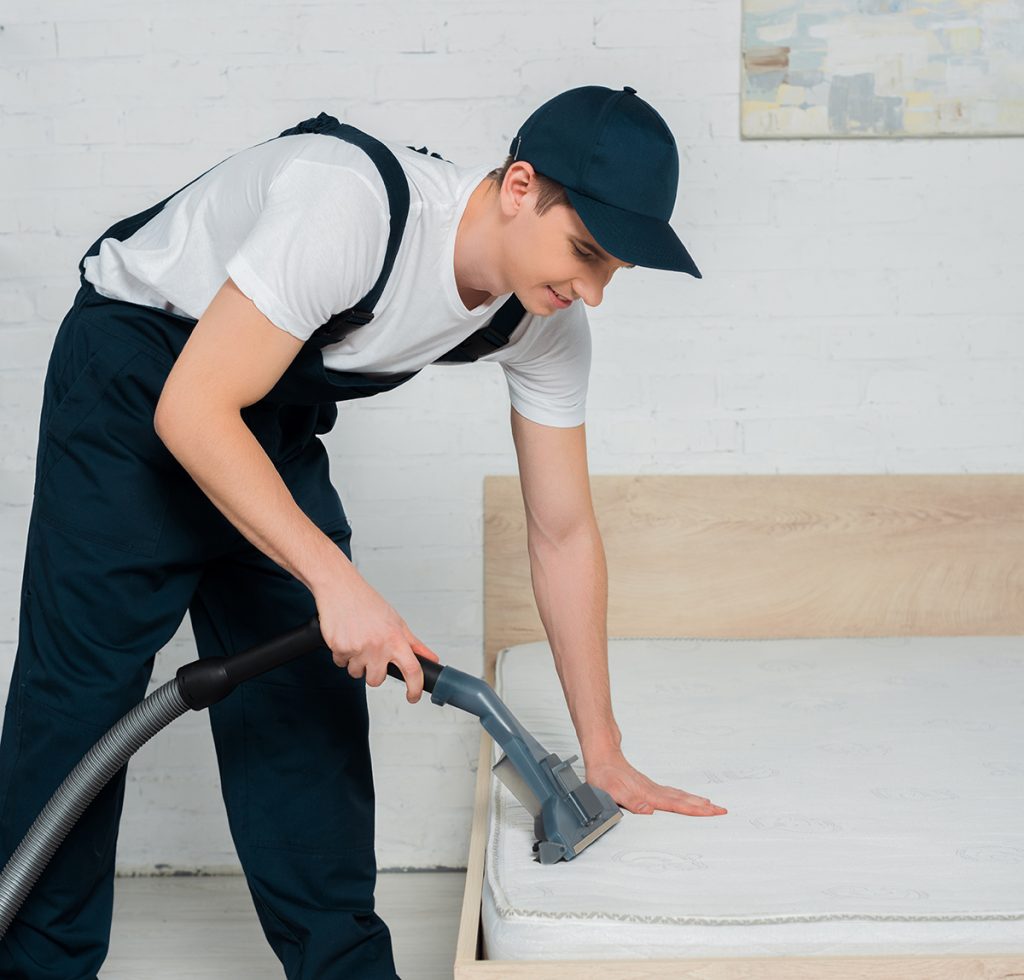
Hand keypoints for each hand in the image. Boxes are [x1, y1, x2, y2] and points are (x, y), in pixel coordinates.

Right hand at [315, 572, 439, 703]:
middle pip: (376, 680)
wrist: (341, 589)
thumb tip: (431, 659)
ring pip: (357, 673)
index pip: (412, 670)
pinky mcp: (339, 648)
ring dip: (357, 663)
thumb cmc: (368, 603)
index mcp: (396, 639)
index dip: (415, 688)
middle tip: (372, 654)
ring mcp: (357, 648)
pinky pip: (341, 663)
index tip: (412, 696)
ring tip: (357, 641)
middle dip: (374, 672)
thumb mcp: (396, 622)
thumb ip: (414, 644)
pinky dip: (342, 654)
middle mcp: (378, 646)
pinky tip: (346, 637)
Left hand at [585, 751, 727, 816]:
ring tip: (710, 805)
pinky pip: (670, 793)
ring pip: (678, 795)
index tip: (712, 811)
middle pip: (683, 799)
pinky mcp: (647, 786)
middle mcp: (652, 791)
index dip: (695, 810)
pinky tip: (685, 798)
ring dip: (695, 801)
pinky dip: (682, 797)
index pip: (676, 805)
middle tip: (722, 810)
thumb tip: (648, 811)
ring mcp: (651, 787)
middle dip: (703, 807)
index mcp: (647, 795)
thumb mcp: (611, 791)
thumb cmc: (604, 775)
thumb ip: (631, 802)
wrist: (602, 756)